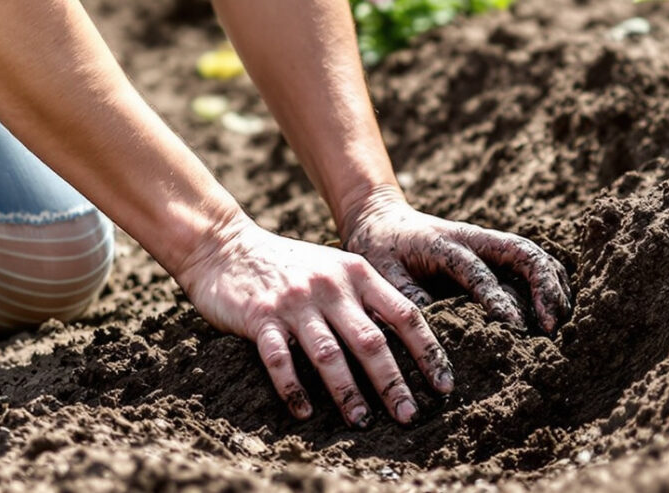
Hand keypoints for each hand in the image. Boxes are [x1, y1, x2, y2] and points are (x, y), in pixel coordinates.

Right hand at [174, 212, 452, 425]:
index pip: (404, 315)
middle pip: (371, 341)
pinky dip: (294, 389)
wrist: (226, 247)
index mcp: (356, 273)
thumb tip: (406, 341)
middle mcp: (330, 286)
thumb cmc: (288, 265)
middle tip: (408, 415)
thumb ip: (367, 296)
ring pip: (329, 354)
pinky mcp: (260, 317)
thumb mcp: (335, 268)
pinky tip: (304, 412)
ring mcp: (295, 302)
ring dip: (348, 392)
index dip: (427, 351)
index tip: (442, 385)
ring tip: (362, 420)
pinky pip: (280, 361)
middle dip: (393, 382)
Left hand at [340, 191, 571, 334]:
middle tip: (550, 324)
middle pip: (521, 252)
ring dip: (553, 284)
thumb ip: (404, 294)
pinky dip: (551, 280)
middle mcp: (474, 238)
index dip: (497, 298)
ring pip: (534, 254)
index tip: (513, 327)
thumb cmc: (379, 248)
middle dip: (542, 286)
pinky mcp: (495, 251)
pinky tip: (559, 307)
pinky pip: (532, 260)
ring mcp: (488, 242)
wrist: (382, 219)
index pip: (477, 271)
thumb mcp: (380, 271)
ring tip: (559, 321)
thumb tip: (430, 331)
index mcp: (444, 243)